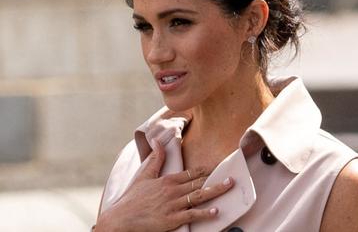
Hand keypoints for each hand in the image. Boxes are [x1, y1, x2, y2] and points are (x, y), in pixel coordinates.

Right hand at [94, 139, 233, 231]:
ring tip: (229, 186)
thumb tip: (158, 141)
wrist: (120, 220)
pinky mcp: (171, 220)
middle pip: (199, 183)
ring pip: (199, 196)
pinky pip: (191, 215)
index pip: (191, 173)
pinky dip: (204, 213)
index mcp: (167, 180)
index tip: (218, 165)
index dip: (205, 169)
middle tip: (232, 176)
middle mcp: (172, 191)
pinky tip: (215, 211)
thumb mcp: (143, 176)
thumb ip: (155, 160)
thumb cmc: (131, 200)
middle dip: (216, 178)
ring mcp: (173, 205)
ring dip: (216, 191)